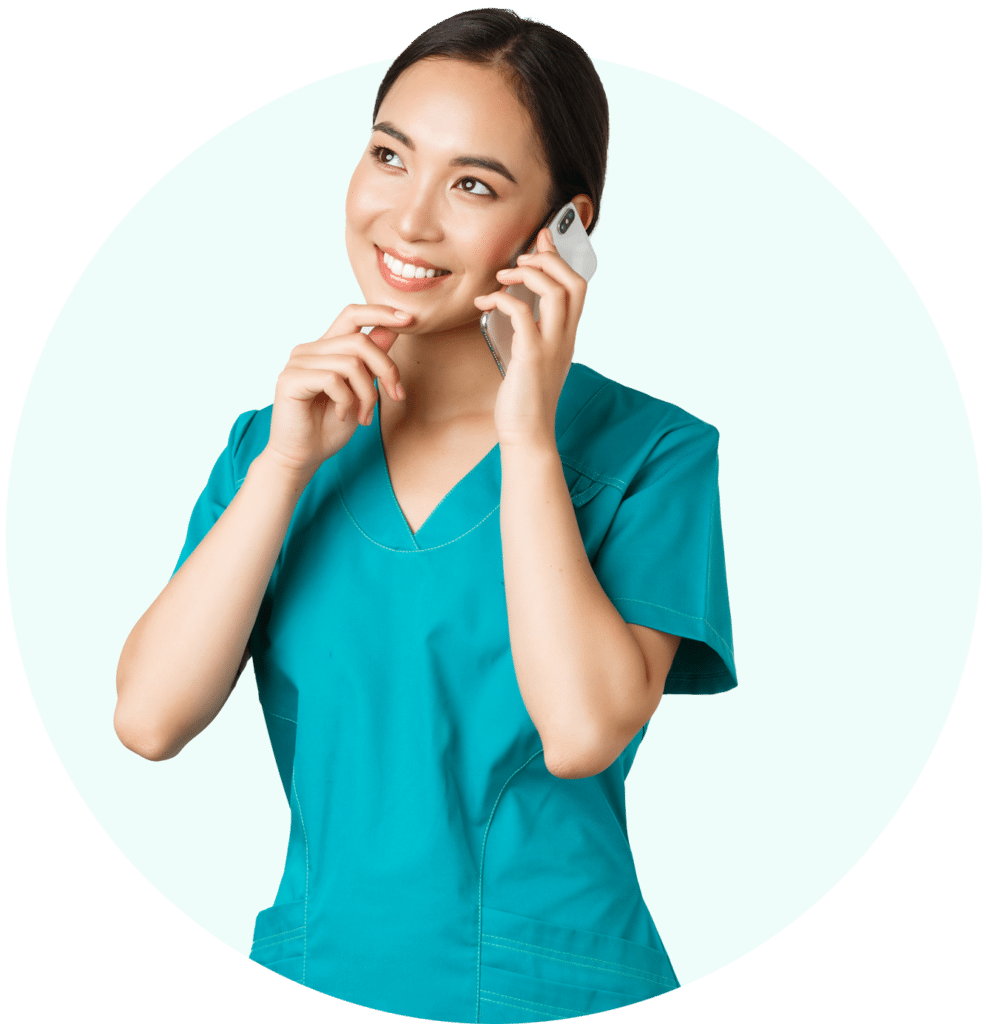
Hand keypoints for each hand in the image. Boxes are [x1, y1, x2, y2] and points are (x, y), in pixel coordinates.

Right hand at [264, 304, 410, 477]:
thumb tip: (392, 330)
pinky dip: (347, 401)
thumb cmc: (330, 426)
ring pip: (351, 363)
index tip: (409, 319)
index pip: (353, 314)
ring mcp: (298, 362)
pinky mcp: (290, 379)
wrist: (303, 456)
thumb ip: (371, 362)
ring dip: (368, 394)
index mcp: (326, 348)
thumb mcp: (361, 390)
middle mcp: (310, 349)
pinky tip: (344, 415)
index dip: (380, 311)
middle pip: (360, 342)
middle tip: (395, 396)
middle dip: (387, 369)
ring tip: (364, 415)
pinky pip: (333, 379)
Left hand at [474, 227, 586, 449]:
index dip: (560, 257)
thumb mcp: (529, 357)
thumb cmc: (523, 399)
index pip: (577, 286)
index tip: (542, 239)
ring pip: (556, 291)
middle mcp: (565, 338)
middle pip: (574, 281)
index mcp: (566, 336)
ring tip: (504, 276)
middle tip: (521, 258)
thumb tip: (516, 307)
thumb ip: (528, 332)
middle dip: (549, 259)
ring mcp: (551, 346)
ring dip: (528, 274)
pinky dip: (504, 300)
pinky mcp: (531, 356)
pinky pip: (523, 314)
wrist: (526, 433)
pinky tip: (486, 304)